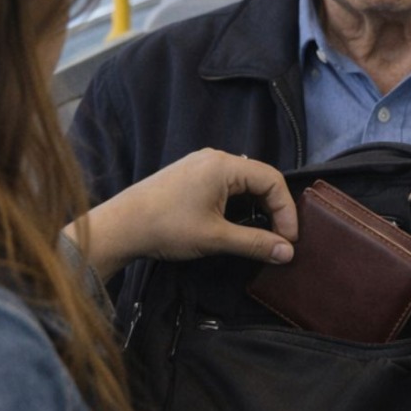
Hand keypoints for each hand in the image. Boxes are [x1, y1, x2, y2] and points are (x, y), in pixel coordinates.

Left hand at [67, 149, 299, 281]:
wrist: (121, 226)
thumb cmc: (167, 228)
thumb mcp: (216, 238)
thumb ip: (255, 243)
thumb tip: (287, 252)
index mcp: (224, 165)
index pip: (272, 180)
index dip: (287, 210)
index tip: (289, 239)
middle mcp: (214, 158)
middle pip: (260, 178)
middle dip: (274, 209)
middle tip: (279, 239)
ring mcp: (200, 165)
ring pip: (243, 182)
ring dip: (257, 207)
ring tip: (262, 233)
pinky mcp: (190, 175)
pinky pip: (226, 184)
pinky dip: (239, 203)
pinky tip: (238, 223)